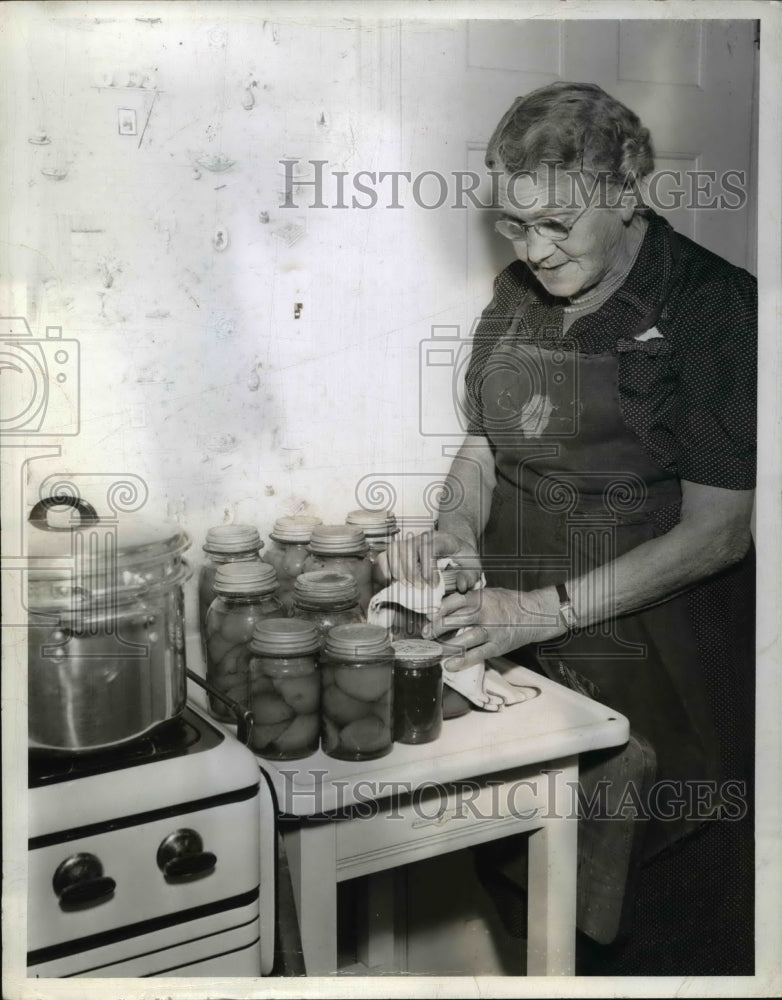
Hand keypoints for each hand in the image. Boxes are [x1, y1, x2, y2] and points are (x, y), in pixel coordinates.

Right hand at [382, 530, 482, 590]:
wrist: (453, 546)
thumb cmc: (462, 559)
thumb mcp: (473, 567)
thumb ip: (470, 577)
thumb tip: (461, 586)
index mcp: (442, 538)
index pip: (428, 547)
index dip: (427, 567)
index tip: (432, 585)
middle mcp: (423, 536)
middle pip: (408, 548)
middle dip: (411, 572)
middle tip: (419, 589)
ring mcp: (409, 541)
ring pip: (394, 551)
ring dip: (398, 572)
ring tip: (408, 587)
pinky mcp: (399, 548)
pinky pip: (385, 556)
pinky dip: (385, 570)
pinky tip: (392, 583)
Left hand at [423, 586, 564, 669]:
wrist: (535, 615)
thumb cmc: (507, 603)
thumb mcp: (488, 594)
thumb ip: (468, 600)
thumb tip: (442, 609)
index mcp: (481, 597)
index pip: (454, 602)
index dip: (438, 610)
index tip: (428, 617)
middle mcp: (485, 613)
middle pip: (455, 620)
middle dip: (436, 629)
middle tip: (425, 635)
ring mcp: (492, 630)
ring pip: (464, 639)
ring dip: (445, 646)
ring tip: (433, 650)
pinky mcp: (498, 646)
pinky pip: (477, 655)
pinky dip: (462, 661)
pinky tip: (449, 665)